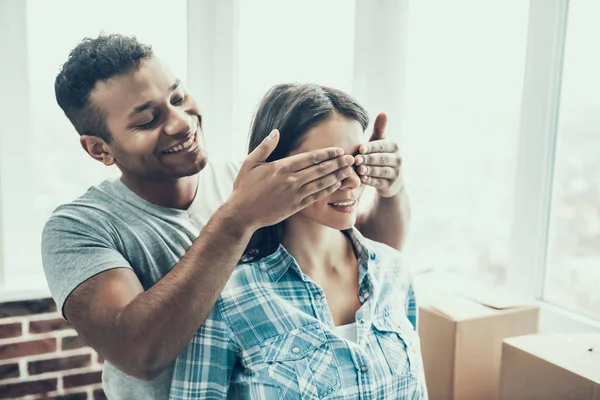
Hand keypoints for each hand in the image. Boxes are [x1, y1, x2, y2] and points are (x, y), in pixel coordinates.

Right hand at [229, 129, 354, 228]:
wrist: (242, 214)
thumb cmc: (245, 187)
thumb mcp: (250, 163)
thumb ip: (265, 146)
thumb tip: (276, 132)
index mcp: (282, 167)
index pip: (310, 158)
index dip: (327, 154)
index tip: (339, 150)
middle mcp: (291, 180)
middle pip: (320, 169)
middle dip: (338, 163)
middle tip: (352, 158)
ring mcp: (295, 194)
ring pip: (321, 183)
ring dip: (337, 176)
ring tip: (349, 171)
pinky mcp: (296, 206)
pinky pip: (316, 197)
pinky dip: (328, 190)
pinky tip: (337, 185)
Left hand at [354, 113, 403, 197]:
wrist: (391, 180)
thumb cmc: (380, 156)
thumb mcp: (380, 142)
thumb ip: (379, 129)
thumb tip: (383, 112)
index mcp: (394, 147)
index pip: (382, 146)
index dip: (371, 147)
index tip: (360, 148)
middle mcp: (398, 159)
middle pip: (381, 159)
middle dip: (368, 159)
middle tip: (356, 159)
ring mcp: (395, 173)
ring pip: (381, 171)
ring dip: (369, 170)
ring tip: (359, 169)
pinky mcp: (390, 185)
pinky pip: (379, 182)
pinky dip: (371, 181)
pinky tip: (362, 179)